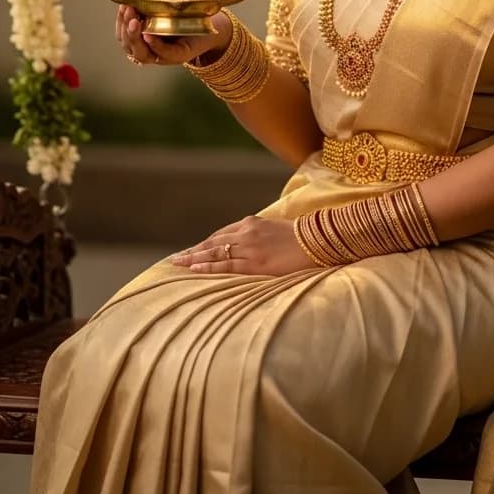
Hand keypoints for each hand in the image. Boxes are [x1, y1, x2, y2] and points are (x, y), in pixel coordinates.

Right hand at [115, 0, 230, 67]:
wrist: (212, 22)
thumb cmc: (184, 13)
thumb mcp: (164, 0)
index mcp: (143, 37)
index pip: (124, 34)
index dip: (121, 21)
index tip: (123, 6)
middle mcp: (150, 49)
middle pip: (129, 46)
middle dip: (126, 29)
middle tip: (128, 13)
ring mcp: (164, 55)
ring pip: (142, 53)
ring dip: (135, 38)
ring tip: (135, 22)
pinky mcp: (180, 56)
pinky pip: (163, 53)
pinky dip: (154, 45)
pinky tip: (149, 35)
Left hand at [169, 216, 319, 275]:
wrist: (317, 240)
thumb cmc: (299, 237)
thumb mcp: (274, 229)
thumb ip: (258, 235)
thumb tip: (247, 246)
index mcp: (251, 223)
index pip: (221, 235)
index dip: (205, 245)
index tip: (192, 251)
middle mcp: (246, 233)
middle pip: (213, 243)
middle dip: (193, 252)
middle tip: (176, 259)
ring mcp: (249, 248)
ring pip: (215, 253)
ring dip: (194, 259)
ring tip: (178, 265)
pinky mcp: (255, 263)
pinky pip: (226, 266)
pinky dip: (209, 268)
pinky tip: (195, 270)